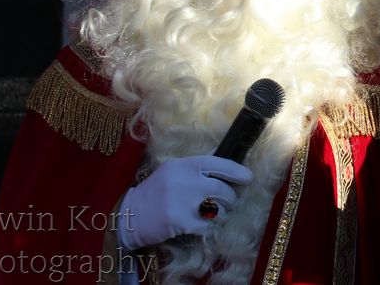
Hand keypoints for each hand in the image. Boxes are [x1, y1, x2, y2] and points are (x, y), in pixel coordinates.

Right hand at [117, 155, 252, 250]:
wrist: (131, 213)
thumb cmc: (157, 190)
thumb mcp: (175, 169)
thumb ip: (199, 163)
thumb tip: (222, 152)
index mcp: (185, 164)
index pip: (219, 164)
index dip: (237, 171)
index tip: (248, 177)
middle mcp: (185, 180)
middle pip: (223, 189)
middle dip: (230, 198)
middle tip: (229, 201)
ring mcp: (183, 202)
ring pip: (219, 209)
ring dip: (221, 213)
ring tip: (214, 213)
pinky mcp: (180, 222)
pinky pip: (208, 226)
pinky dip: (209, 227)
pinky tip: (202, 224)